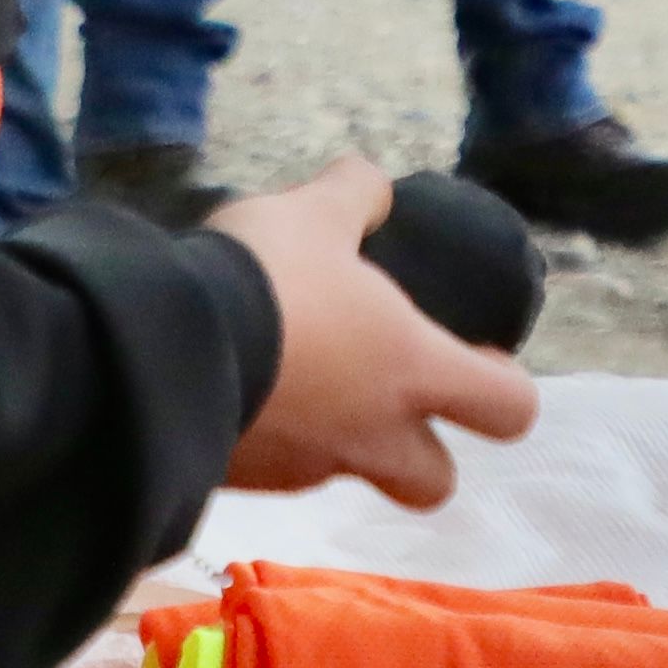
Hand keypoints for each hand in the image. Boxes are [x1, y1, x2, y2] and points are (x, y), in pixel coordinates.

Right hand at [209, 152, 544, 506]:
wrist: (157, 348)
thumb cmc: (262, 278)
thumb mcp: (313, 212)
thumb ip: (355, 194)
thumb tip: (372, 184)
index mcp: (412, 370)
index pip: (510, 410)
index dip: (504, 387)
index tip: (475, 357)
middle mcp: (372, 436)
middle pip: (436, 483)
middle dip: (427, 451)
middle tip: (394, 394)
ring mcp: (306, 469)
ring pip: (348, 474)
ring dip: (339, 438)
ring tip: (297, 375)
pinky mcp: (245, 482)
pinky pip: (276, 471)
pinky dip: (272, 439)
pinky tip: (240, 387)